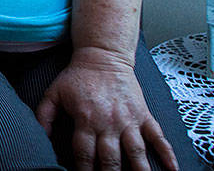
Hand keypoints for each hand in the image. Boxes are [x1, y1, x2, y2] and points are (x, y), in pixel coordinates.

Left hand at [35, 47, 178, 170]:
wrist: (104, 55)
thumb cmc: (78, 76)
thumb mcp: (54, 93)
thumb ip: (44, 116)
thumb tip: (40, 138)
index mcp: (86, 120)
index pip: (84, 155)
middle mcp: (109, 123)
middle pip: (110, 160)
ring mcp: (129, 120)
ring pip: (136, 153)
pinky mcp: (144, 115)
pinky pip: (158, 137)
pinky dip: (167, 153)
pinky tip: (173, 169)